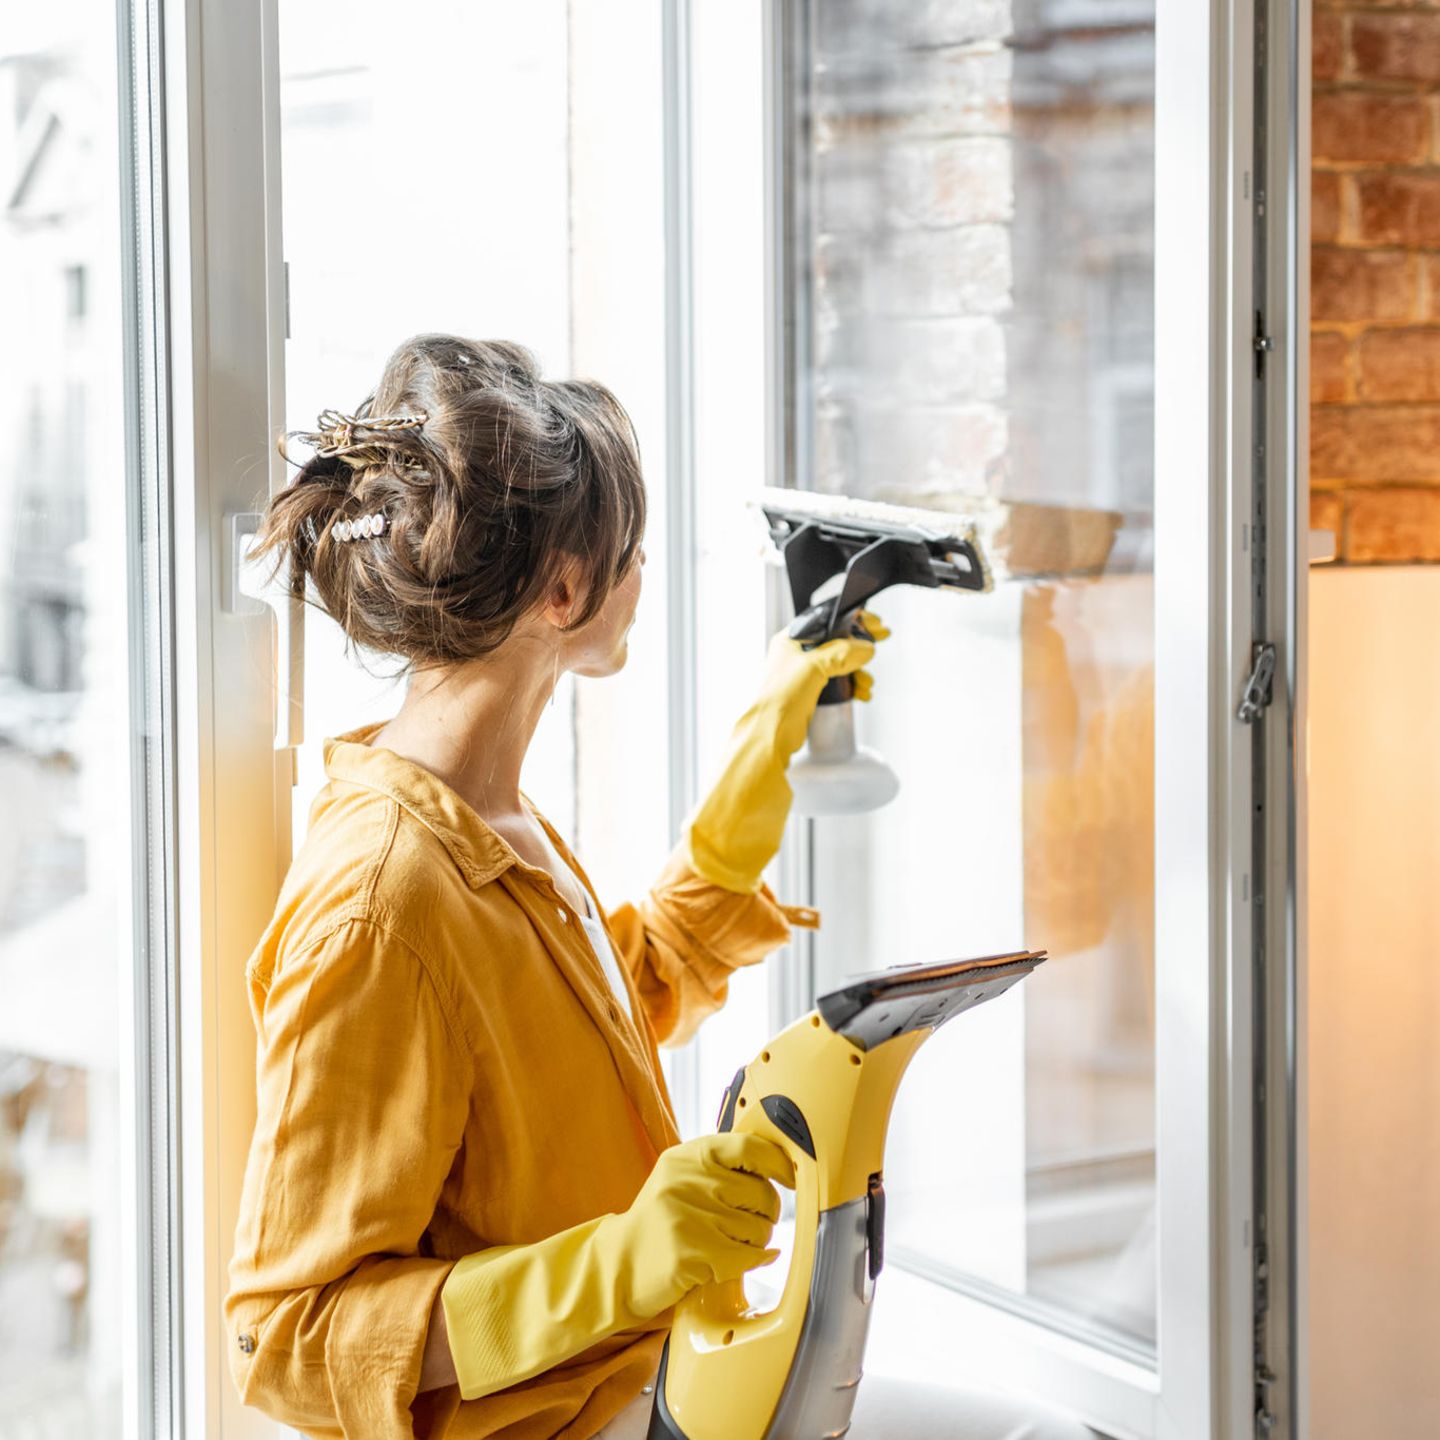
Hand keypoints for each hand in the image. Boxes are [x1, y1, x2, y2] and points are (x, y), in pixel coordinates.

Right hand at [439, 1132, 794, 1400]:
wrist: (616, 1264)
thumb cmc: (660, 1221)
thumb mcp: (683, 1178)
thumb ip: (722, 1167)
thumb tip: (781, 1165)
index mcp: (689, 1154)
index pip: (750, 1147)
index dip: (779, 1163)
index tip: (792, 1179)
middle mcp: (687, 1178)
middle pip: (763, 1195)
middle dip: (764, 1216)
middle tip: (747, 1227)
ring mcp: (686, 1214)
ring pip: (758, 1231)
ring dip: (753, 1245)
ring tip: (728, 1247)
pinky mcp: (688, 1251)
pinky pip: (745, 1258)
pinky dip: (749, 1264)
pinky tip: (732, 1264)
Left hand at [684, 610, 890, 892]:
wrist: (767, 739)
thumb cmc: (779, 701)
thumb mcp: (814, 667)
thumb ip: (842, 652)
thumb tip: (864, 647)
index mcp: (790, 640)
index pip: (826, 621)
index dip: (852, 620)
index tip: (874, 625)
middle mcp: (794, 655)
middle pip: (835, 644)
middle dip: (858, 650)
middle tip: (877, 648)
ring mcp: (800, 677)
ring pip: (838, 666)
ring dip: (857, 673)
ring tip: (866, 685)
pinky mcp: (807, 696)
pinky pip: (835, 685)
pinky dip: (850, 687)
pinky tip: (860, 695)